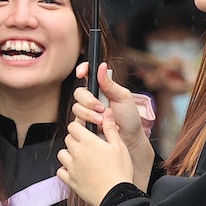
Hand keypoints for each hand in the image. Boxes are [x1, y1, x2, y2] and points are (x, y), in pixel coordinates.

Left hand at [57, 98, 135, 205]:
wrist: (116, 196)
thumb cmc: (120, 172)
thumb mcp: (120, 146)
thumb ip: (110, 128)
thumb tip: (107, 112)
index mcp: (89, 142)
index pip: (74, 126)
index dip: (79, 126)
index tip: (85, 130)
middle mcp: (77, 153)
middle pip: (68, 138)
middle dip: (75, 139)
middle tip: (86, 144)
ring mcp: (72, 167)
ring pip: (61, 154)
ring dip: (69, 154)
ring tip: (80, 157)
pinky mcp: (70, 181)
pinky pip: (60, 171)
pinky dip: (65, 170)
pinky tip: (75, 170)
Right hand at [74, 63, 155, 184]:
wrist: (129, 139)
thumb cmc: (129, 118)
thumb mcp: (123, 97)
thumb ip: (110, 83)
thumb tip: (102, 66)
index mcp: (102, 88)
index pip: (88, 74)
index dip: (82, 70)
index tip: (81, 73)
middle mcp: (92, 99)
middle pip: (79, 92)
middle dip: (88, 100)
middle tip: (101, 108)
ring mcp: (87, 112)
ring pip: (76, 107)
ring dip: (89, 114)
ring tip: (102, 121)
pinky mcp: (83, 125)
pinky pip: (76, 121)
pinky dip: (87, 123)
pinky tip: (98, 127)